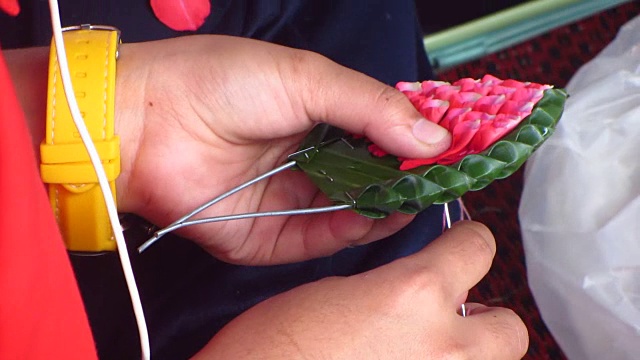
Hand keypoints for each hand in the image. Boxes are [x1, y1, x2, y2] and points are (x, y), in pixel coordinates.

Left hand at [114, 35, 450, 263]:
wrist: (145, 124)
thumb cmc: (218, 84)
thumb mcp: (306, 78)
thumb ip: (371, 107)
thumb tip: (433, 135)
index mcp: (318, 114)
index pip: (381, 130)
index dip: (417, 136)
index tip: (456, 141)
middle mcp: (309, 159)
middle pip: (372, 175)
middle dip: (408, 175)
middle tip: (446, 173)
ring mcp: (292, 199)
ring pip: (354, 211)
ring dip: (388, 204)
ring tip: (419, 193)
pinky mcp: (272, 237)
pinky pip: (323, 239)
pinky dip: (355, 231)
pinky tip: (381, 215)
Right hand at [193, 221, 527, 358]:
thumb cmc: (272, 347)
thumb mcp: (335, 293)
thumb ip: (391, 288)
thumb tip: (416, 294)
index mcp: (414, 294)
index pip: (478, 248)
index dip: (468, 244)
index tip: (460, 247)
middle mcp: (445, 347)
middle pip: (511, 328)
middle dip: (486, 318)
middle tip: (453, 317)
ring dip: (471, 354)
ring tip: (429, 351)